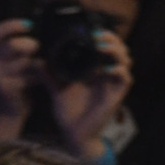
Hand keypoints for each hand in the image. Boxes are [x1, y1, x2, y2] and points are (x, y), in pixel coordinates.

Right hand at [0, 18, 40, 136]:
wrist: (10, 108)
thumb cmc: (18, 78)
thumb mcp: (18, 57)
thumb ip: (25, 42)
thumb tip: (44, 22)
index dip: (12, 26)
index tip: (29, 25)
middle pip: (10, 46)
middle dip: (28, 44)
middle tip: (39, 47)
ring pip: (21, 63)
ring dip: (37, 62)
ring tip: (46, 62)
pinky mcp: (5, 89)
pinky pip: (25, 79)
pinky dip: (37, 77)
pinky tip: (44, 76)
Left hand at [50, 27, 133, 157]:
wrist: (73, 134)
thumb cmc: (68, 113)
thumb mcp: (56, 89)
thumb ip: (49, 75)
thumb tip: (38, 60)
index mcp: (95, 70)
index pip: (106, 45)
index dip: (103, 35)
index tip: (90, 30)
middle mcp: (106, 75)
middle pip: (119, 47)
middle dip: (110, 38)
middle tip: (96, 36)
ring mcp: (112, 84)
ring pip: (126, 59)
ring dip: (116, 50)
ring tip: (101, 47)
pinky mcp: (116, 96)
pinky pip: (125, 78)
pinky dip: (118, 70)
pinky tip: (105, 69)